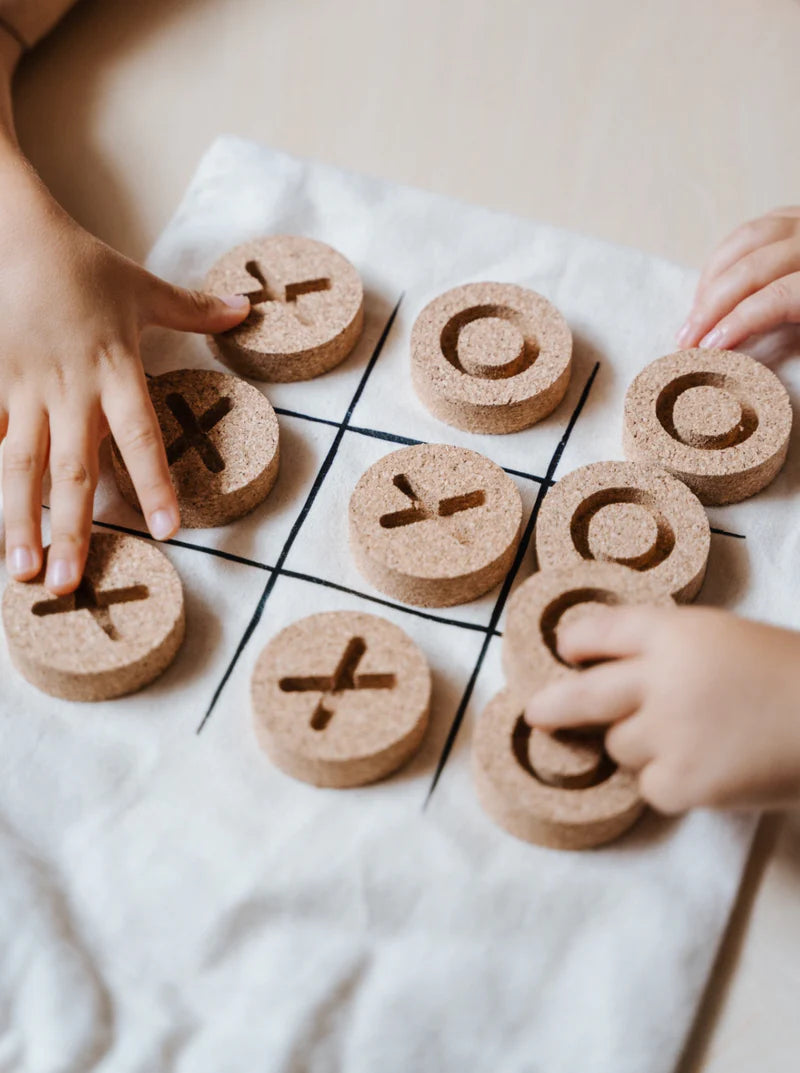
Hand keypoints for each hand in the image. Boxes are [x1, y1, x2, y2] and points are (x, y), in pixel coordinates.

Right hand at [0, 167, 248, 593]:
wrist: (15, 233)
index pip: (141, 438)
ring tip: (21, 572)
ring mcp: (24, 391)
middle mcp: (70, 390)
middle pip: (72, 470)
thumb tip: (247, 313)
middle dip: (71, 529)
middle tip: (71, 583)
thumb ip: (196, 312)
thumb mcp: (145, 288)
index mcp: (115, 371)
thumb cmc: (85, 266)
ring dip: (19, 521)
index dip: (155, 485)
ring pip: (20, 466)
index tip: (169, 532)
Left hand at [525, 604, 799, 812]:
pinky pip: (649, 785)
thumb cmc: (790, 676)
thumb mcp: (727, 638)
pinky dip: (669, 783)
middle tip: (536, 712)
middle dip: (554, 705)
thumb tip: (615, 670)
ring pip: (619, 745)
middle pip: (583, 694)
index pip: (602, 631)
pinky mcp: (682, 782)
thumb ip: (672, 650)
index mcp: (676, 633)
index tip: (566, 651)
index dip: (577, 642)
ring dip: (640, 745)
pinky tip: (709, 769)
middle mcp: (660, 679)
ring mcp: (668, 734)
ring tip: (696, 738)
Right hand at [676, 207, 799, 350]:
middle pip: (752, 268)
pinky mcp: (798, 216)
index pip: (777, 297)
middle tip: (686, 339)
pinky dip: (728, 254)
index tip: (708, 349)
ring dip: (711, 279)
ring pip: (747, 240)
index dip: (737, 324)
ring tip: (695, 313)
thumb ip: (783, 320)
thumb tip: (732, 344)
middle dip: (711, 306)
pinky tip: (716, 280)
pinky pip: (755, 226)